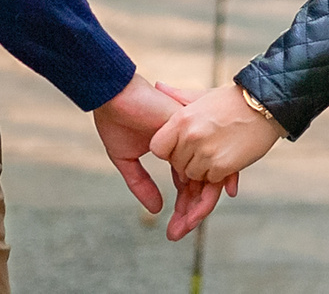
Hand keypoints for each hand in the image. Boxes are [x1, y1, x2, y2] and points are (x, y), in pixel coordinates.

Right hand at [92, 74, 230, 240]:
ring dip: (200, 204)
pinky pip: (212, 157)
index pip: (186, 183)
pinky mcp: (194, 130)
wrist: (113, 95)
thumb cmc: (116, 121)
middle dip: (191, 212)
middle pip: (199, 184)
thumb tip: (156, 211)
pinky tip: (206, 204)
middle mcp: (188, 145)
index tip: (174, 231)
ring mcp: (193, 137)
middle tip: (179, 234)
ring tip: (187, 226)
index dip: (182, 208)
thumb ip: (141, 184)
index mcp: (175, 150)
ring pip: (207, 176)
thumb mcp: (127, 159)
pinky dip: (214, 183)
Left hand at [148, 84, 283, 188]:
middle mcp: (190, 136)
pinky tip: (226, 157)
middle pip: (176, 164)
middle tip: (204, 147)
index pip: (158, 147)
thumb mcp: (202, 96)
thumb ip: (178, 96)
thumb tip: (157, 86)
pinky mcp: (222, 166)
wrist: (264, 106)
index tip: (180, 145)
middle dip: (187, 161)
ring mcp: (206, 152)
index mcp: (181, 119)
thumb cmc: (232, 101)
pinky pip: (210, 179)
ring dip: (203, 168)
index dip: (168, 150)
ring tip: (217, 150)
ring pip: (192, 175)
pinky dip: (217, 174)